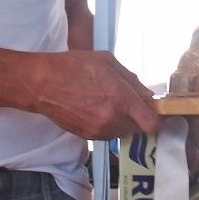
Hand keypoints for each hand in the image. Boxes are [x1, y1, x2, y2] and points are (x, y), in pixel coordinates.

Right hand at [30, 51, 160, 137]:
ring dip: (122, 121)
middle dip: (137, 117)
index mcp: (121, 99)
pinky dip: (107, 125)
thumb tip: (147, 96)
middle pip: (138, 128)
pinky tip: (96, 109)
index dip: (156, 118)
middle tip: (127, 101)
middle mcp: (112, 119)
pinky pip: (107, 134)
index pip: (152, 124)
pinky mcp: (87, 137)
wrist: (41, 84)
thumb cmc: (74, 67)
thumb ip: (132, 80)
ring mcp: (99, 131)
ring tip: (107, 103)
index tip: (154, 111)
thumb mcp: (107, 62)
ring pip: (123, 132)